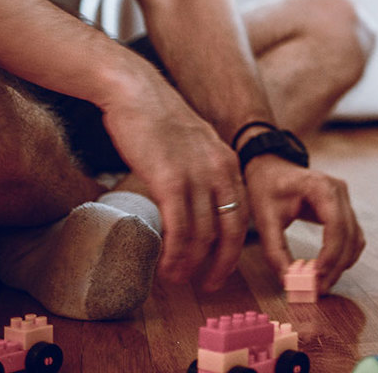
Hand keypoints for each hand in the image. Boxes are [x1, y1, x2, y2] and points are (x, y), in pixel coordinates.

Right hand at [100, 75, 248, 290]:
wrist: (134, 92)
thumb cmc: (156, 120)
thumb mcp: (193, 146)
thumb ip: (201, 172)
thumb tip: (194, 203)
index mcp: (229, 163)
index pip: (243, 215)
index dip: (233, 246)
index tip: (220, 266)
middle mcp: (221, 170)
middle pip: (232, 230)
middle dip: (221, 264)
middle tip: (208, 285)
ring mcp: (198, 175)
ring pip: (203, 235)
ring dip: (191, 264)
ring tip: (175, 278)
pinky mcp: (170, 179)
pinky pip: (180, 228)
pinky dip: (175, 253)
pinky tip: (165, 265)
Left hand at [243, 156, 363, 292]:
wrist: (271, 168)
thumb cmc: (267, 188)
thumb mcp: (265, 218)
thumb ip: (275, 250)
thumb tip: (288, 280)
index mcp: (321, 186)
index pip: (336, 224)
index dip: (330, 253)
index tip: (316, 276)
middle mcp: (340, 191)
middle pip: (349, 234)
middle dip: (336, 265)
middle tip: (319, 289)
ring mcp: (345, 200)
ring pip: (355, 238)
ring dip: (342, 264)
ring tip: (322, 284)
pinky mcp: (344, 210)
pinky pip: (353, 237)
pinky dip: (344, 256)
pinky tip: (329, 270)